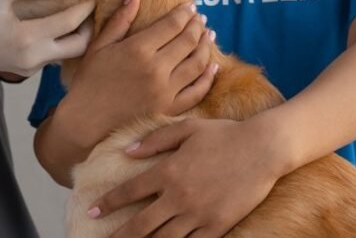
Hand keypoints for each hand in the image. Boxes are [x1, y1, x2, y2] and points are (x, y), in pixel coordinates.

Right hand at [0, 0, 94, 81]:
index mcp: (26, 38)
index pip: (68, 23)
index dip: (84, 9)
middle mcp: (33, 58)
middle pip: (78, 48)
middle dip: (88, 29)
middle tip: (88, 11)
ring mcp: (31, 69)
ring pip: (65, 54)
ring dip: (74, 36)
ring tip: (74, 16)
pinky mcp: (27, 72)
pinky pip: (51, 56)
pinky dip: (58, 42)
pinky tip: (55, 26)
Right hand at [56, 0, 218, 147]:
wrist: (86, 121)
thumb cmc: (89, 81)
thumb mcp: (99, 46)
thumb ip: (120, 19)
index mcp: (138, 49)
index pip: (172, 25)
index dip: (184, 13)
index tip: (190, 6)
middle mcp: (156, 69)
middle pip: (188, 41)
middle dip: (197, 26)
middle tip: (200, 19)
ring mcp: (165, 91)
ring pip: (197, 64)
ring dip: (206, 47)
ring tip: (208, 36)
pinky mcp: (170, 109)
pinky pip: (197, 91)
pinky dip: (208, 77)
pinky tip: (213, 66)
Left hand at [89, 117, 285, 237]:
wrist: (263, 148)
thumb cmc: (224, 134)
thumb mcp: (186, 129)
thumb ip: (155, 140)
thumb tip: (128, 151)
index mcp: (168, 171)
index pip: (130, 191)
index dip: (108, 203)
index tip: (93, 211)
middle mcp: (179, 196)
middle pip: (141, 224)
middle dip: (120, 235)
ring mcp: (198, 214)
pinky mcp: (217, 226)